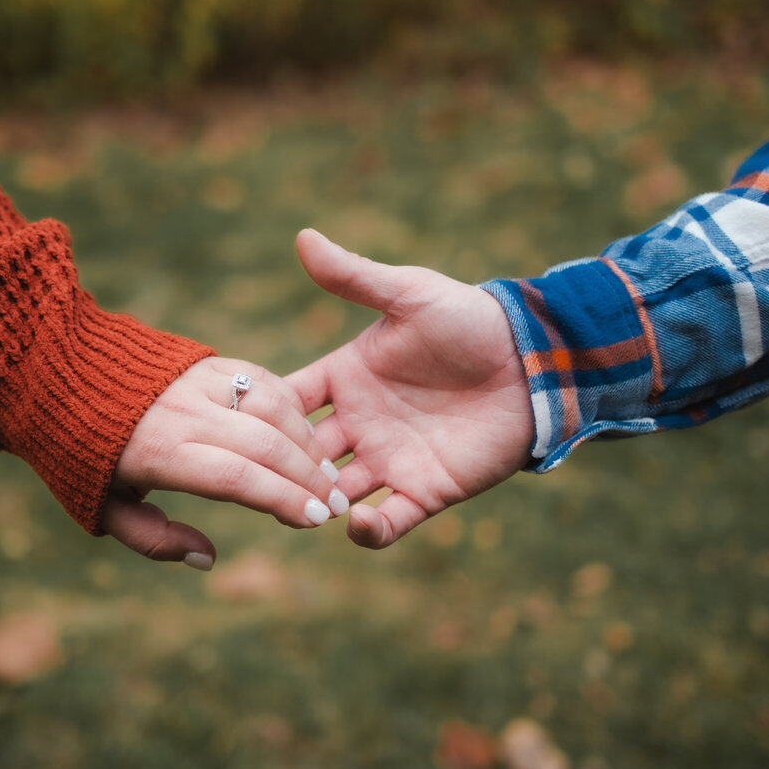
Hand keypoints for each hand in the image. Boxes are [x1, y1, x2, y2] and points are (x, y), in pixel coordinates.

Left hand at [100, 357, 347, 568]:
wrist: (56, 371)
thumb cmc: (78, 452)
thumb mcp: (102, 507)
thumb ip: (152, 539)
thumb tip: (207, 557)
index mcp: (158, 452)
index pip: (238, 478)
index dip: (283, 501)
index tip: (315, 522)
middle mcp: (185, 411)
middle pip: (265, 444)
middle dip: (309, 480)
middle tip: (337, 507)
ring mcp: (199, 380)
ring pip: (273, 407)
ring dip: (308, 443)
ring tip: (327, 475)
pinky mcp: (208, 361)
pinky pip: (264, 381)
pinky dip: (293, 410)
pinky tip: (306, 437)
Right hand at [286, 229, 534, 547]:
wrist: (534, 362)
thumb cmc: (469, 321)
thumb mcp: (408, 294)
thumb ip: (354, 276)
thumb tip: (303, 238)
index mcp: (345, 377)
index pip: (286, 402)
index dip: (261, 414)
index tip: (235, 423)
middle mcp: (359, 423)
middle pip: (300, 455)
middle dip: (280, 469)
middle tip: (265, 478)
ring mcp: (389, 459)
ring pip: (333, 493)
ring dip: (315, 503)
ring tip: (308, 506)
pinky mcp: (424, 489)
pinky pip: (387, 521)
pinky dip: (367, 530)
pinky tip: (356, 522)